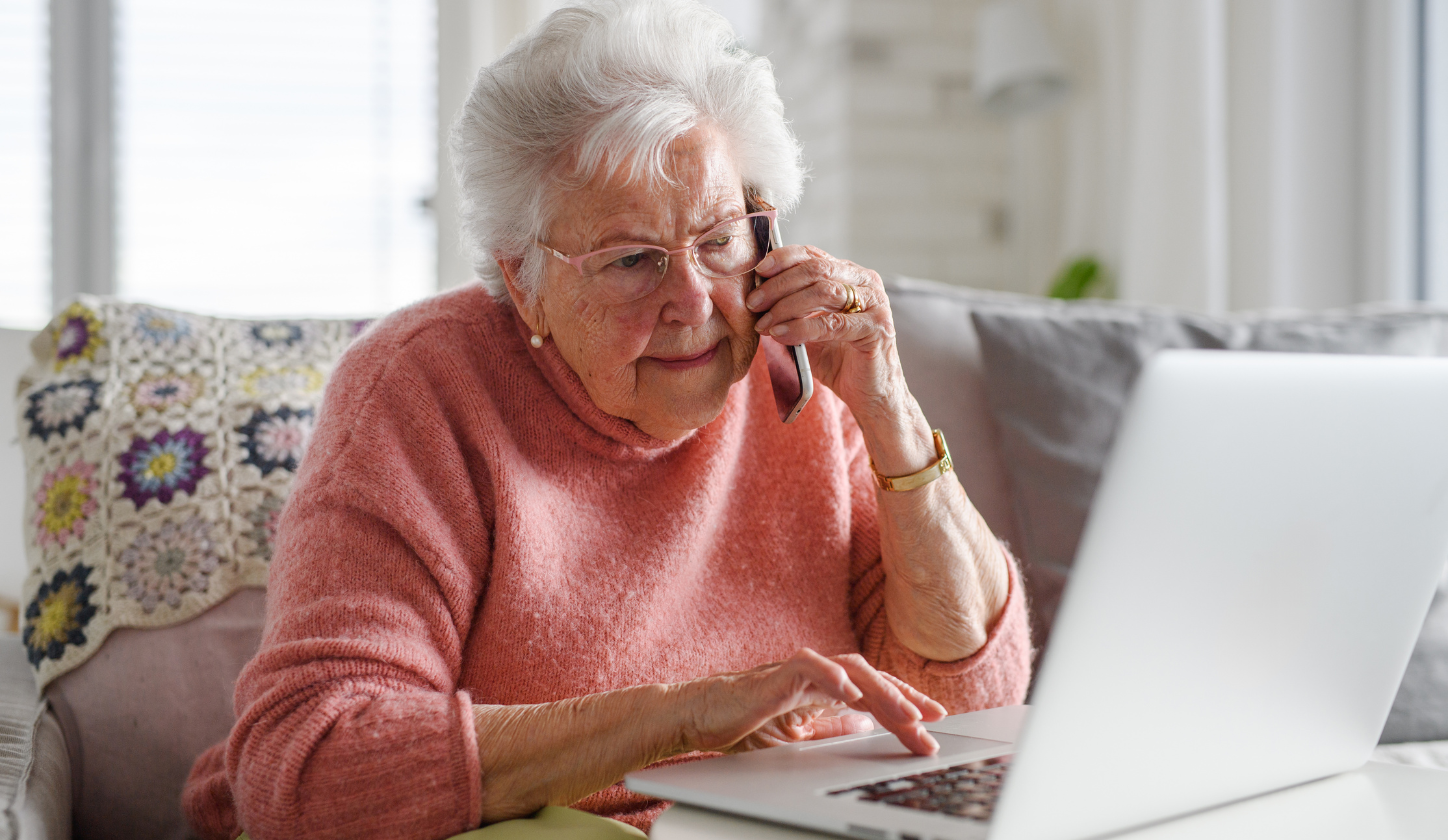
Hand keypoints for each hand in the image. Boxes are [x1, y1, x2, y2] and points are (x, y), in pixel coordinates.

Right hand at [676, 648, 945, 755]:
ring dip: (881, 691)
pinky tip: (851, 693)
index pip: (874, 691)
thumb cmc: (740, 723)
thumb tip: (864, 727)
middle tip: (933, 724)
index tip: (935, 723)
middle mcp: (817, 675)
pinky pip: (808, 668)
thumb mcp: (797, 735)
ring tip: (906, 713)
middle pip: (872, 678)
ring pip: (850, 669)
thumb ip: (829, 728)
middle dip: (905, 701)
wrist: (696, 717)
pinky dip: (831, 677)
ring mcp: (797, 672)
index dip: (906, 703)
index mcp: (824, 690)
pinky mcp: (775, 675)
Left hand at [748, 246, 902, 419]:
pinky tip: (782, 335)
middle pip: (816, 269)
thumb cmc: (838, 360)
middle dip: (779, 285)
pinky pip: (833, 323)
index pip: (813, 254)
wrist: (870, 393)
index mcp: (850, 275)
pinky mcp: (878, 328)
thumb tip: (757, 295)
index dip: (783, 258)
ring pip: (824, 292)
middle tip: (754, 303)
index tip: (758, 271)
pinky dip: (802, 328)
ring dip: (787, 306)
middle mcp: (866, 283)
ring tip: (765, 324)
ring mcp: (876, 304)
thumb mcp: (809, 328)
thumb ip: (792, 308)